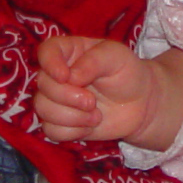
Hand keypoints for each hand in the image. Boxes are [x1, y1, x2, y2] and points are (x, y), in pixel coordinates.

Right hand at [33, 33, 158, 142]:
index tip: (65, 76)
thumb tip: (70, 77)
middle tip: (92, 102)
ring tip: (96, 115)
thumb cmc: (127, 73)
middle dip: (68, 97)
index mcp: (69, 52)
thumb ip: (94, 61)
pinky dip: (72, 132)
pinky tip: (89, 126)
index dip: (49, 63)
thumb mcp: (117, 57)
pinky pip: (51, 130)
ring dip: (71, 117)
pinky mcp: (61, 122)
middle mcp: (58, 75)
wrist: (140, 105)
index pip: (46, 51)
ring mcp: (57, 100)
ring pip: (43, 109)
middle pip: (42, 84)